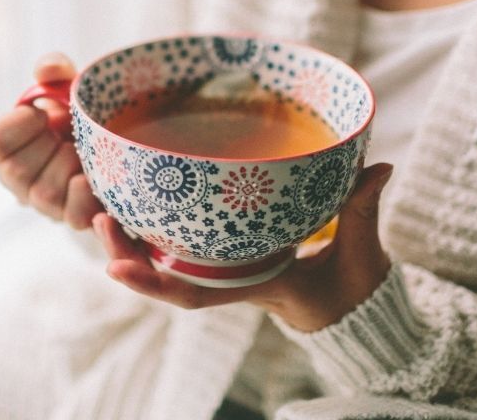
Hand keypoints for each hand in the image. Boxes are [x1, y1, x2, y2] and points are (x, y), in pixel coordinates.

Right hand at [0, 53, 101, 228]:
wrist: (116, 140)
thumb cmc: (78, 114)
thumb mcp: (66, 86)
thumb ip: (54, 69)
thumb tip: (49, 69)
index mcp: (7, 146)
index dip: (19, 123)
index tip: (41, 113)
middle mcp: (18, 180)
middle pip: (16, 171)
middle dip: (47, 144)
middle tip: (67, 133)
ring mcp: (46, 204)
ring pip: (46, 193)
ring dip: (71, 165)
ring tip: (85, 152)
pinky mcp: (75, 218)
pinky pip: (76, 217)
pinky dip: (89, 200)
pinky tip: (96, 186)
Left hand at [92, 163, 394, 332]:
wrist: (358, 307)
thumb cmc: (355, 285)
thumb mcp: (362, 251)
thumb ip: (363, 208)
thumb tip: (378, 168)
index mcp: (256, 285)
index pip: (197, 294)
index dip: (155, 283)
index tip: (115, 269)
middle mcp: (232, 279)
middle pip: (167, 276)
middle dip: (127, 253)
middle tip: (98, 220)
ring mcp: (229, 267)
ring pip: (168, 260)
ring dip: (132, 238)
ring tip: (100, 209)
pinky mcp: (231, 251)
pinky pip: (186, 244)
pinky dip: (156, 228)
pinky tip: (133, 201)